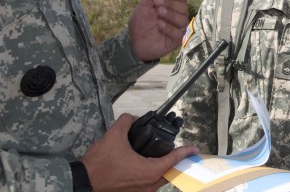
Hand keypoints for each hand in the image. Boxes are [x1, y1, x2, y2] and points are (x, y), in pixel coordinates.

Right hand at [82, 113, 198, 191]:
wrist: (82, 182)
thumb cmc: (99, 163)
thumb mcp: (114, 136)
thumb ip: (127, 122)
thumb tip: (132, 118)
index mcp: (149, 171)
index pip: (173, 160)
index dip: (185, 152)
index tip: (195, 148)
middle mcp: (148, 186)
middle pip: (169, 172)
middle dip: (175, 161)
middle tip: (178, 150)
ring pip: (159, 180)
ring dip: (163, 169)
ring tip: (163, 156)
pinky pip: (149, 184)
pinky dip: (152, 174)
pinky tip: (147, 165)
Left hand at [129, 0, 188, 61]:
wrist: (133, 41)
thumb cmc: (141, 21)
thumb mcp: (147, 3)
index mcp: (173, 6)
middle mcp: (178, 16)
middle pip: (184, 7)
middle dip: (170, 3)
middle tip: (156, 4)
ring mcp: (178, 29)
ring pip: (183, 19)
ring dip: (170, 14)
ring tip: (158, 14)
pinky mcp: (176, 41)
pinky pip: (179, 33)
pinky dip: (169, 28)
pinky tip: (160, 25)